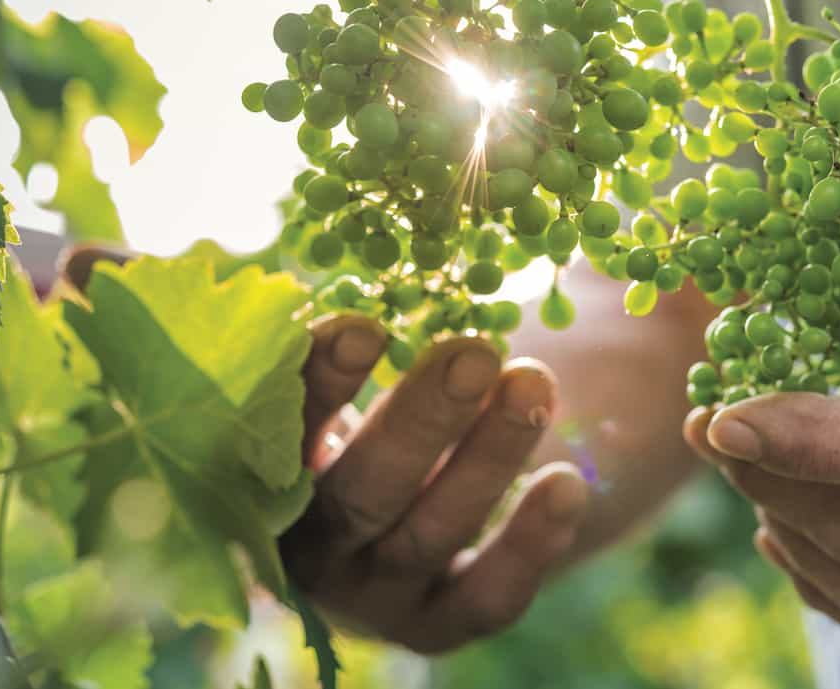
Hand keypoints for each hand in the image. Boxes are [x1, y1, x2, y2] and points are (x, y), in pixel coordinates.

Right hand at [281, 316, 588, 653]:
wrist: (405, 513)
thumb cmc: (372, 416)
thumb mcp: (350, 374)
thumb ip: (350, 327)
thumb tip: (372, 214)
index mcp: (271, 477)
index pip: (283, 433)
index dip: (320, 384)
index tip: (366, 324)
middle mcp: (314, 546)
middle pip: (361, 493)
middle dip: (420, 421)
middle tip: (476, 352)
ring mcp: (375, 594)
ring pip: (427, 536)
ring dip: (484, 460)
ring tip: (533, 384)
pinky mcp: (437, 625)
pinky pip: (486, 599)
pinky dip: (529, 546)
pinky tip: (567, 484)